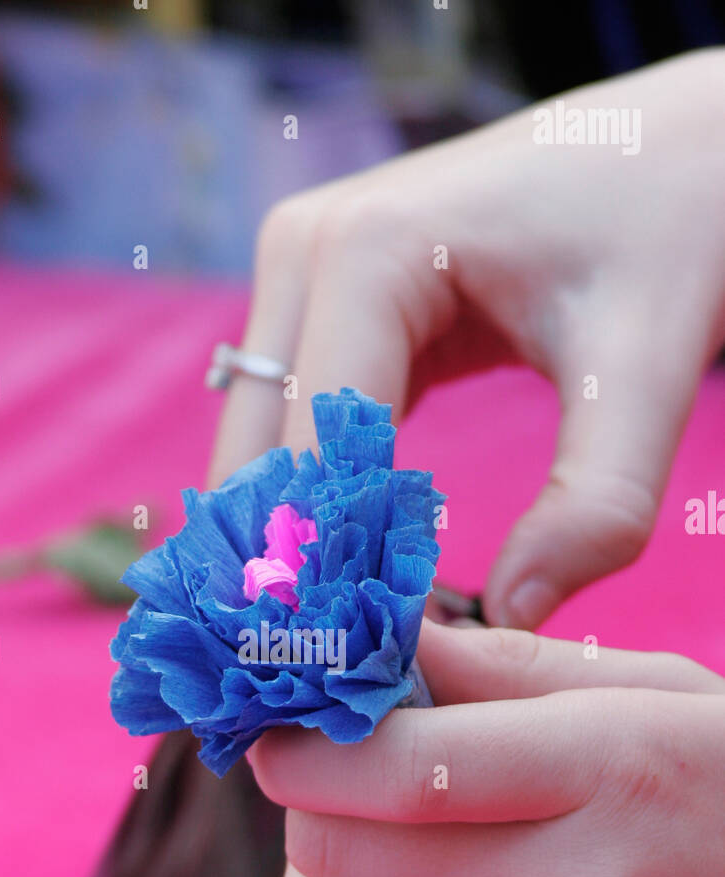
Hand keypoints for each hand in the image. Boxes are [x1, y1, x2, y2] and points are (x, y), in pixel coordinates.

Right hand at [209, 47, 724, 628]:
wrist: (670, 143)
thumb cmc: (668, 224)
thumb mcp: (647, 363)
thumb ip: (595, 503)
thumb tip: (511, 623)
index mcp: (366, 254)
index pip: (311, 457)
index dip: (326, 577)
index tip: (354, 680)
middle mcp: (303, 255)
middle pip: (254, 462)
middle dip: (291, 575)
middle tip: (332, 685)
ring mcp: (300, 276)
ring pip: (255, 455)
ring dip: (293, 550)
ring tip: (338, 650)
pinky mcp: (322, 308)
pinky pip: (291, 432)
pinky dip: (315, 509)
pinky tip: (354, 582)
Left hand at [249, 623, 724, 876]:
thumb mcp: (665, 702)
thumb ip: (512, 670)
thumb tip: (377, 640)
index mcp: (612, 769)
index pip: (398, 764)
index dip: (302, 748)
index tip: (283, 735)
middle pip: (342, 856)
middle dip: (301, 815)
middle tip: (322, 795)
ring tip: (324, 875)